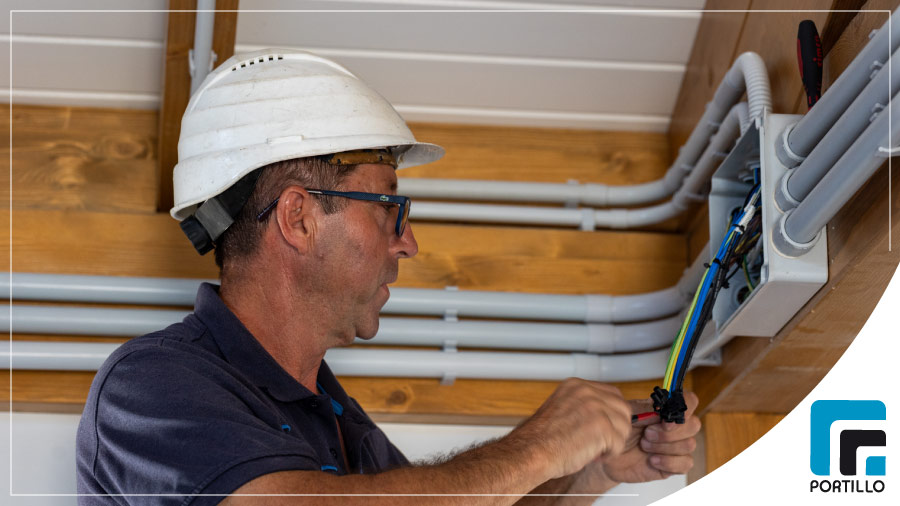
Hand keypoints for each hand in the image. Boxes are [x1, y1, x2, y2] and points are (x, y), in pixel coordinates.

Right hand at [512, 378, 632, 479]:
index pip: (612, 393)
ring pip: (624, 426)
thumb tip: (605, 415)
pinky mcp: (602, 426)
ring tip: (597, 449)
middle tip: (604, 441)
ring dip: (614, 441)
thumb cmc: (542, 439)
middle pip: (623, 407)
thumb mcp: (562, 409)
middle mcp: (587, 392)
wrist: (531, 451)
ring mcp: (595, 407)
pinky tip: (595, 455)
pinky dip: (610, 453)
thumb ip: (582, 407)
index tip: (608, 425)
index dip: (613, 412)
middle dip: (618, 427)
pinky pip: (619, 443)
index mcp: (576, 386)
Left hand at [599, 391, 700, 482]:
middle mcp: (674, 427)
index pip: (689, 401)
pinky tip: (652, 460)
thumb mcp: (627, 416)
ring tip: (644, 446)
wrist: (610, 456)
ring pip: (689, 444)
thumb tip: (663, 408)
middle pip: (694, 425)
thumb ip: (645, 408)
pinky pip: (686, 463)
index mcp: (665, 410)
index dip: (684, 409)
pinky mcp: (674, 465)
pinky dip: (668, 462)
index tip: (665, 420)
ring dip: (664, 446)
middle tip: (647, 434)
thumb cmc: (619, 432)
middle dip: (669, 432)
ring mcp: (676, 446)